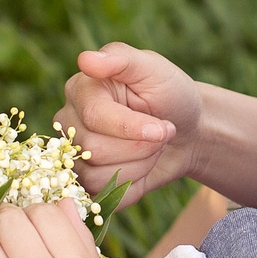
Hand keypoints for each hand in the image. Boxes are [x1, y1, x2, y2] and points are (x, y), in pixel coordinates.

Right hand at [55, 44, 200, 201]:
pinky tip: (143, 168)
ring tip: (153, 149)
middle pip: (93, 149)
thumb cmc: (170, 95)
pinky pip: (100, 197)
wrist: (187, 132)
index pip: (94, 117)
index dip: (131, 128)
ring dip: (139, 166)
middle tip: (161, 135)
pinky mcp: (87, 183)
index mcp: (80, 90)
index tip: (164, 128)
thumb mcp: (154, 70)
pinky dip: (131, 186)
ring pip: (95, 176)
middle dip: (140, 147)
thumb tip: (86, 59)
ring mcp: (74, 156)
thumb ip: (122, 60)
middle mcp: (69, 124)